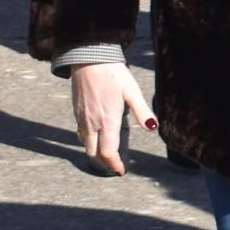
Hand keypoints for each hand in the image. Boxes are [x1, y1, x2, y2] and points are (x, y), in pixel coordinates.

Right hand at [69, 60, 154, 174]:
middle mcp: (92, 122)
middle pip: (94, 153)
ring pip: (85, 145)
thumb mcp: (132, 91)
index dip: (114, 164)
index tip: (122, 170)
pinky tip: (96, 138)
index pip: (108, 152)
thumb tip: (153, 128)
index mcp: (108, 119)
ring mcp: (82, 118)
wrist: (88, 58)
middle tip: (115, 166)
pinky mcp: (77, 112)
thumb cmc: (113, 73)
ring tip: (107, 155)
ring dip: (95, 153)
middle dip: (104, 163)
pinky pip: (80, 133)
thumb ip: (142, 111)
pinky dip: (88, 141)